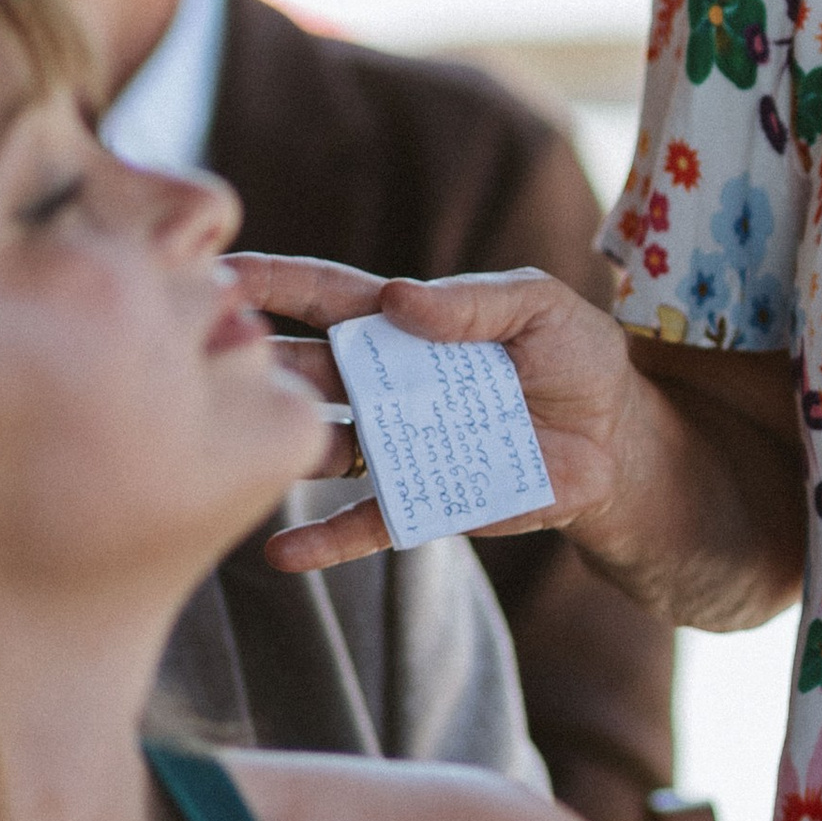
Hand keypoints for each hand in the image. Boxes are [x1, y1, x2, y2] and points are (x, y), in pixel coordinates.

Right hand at [225, 251, 644, 574]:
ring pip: (316, 444)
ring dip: (276, 442)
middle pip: (300, 369)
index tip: (213, 268)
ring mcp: (398, 444)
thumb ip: (474, 299)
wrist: (620, 441)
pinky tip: (280, 552)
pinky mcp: (424, 499)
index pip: (326, 298)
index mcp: (405, 325)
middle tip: (200, 355)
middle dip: (249, 360)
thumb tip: (397, 298)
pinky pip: (364, 522)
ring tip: (237, 440)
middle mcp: (385, 384)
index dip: (271, 281)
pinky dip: (322, 540)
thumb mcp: (540, 306)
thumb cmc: (578, 358)